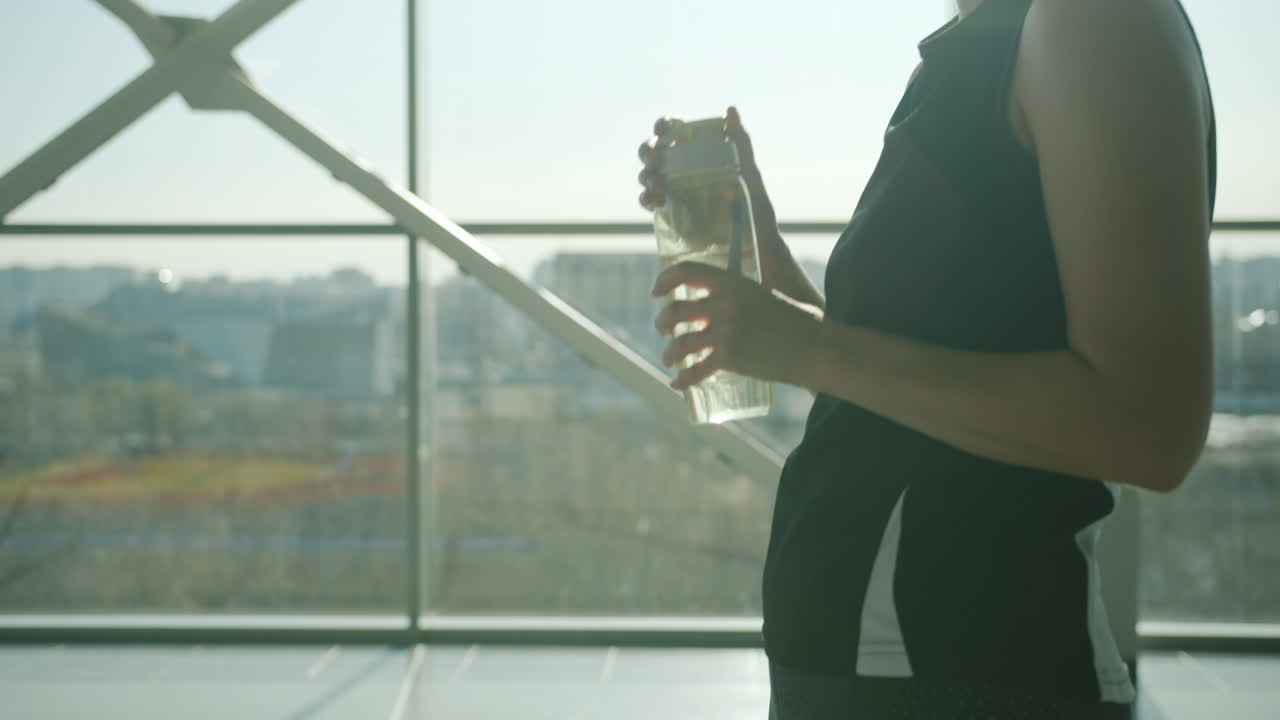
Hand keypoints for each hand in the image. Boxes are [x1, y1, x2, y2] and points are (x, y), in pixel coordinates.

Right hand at [636, 107, 774, 225]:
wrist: (751, 239)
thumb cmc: (753, 201)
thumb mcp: (749, 169)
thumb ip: (740, 140)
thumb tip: (730, 110)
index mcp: (697, 151)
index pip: (673, 129)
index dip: (664, 124)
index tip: (664, 128)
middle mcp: (679, 166)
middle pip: (652, 149)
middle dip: (647, 150)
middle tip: (655, 161)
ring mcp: (671, 188)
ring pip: (646, 174)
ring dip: (646, 176)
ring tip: (659, 186)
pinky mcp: (667, 211)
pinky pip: (647, 200)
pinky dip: (646, 199)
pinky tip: (656, 202)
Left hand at [651, 261, 825, 390]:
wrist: (815, 348)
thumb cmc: (796, 321)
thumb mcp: (764, 294)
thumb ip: (739, 294)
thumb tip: (716, 296)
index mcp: (733, 282)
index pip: (686, 271)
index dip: (665, 280)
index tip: (656, 292)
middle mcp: (725, 304)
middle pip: (675, 310)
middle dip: (663, 322)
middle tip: (665, 329)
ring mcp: (726, 331)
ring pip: (680, 343)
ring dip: (669, 353)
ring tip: (669, 359)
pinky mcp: (730, 358)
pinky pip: (695, 370)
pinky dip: (683, 380)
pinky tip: (676, 384)